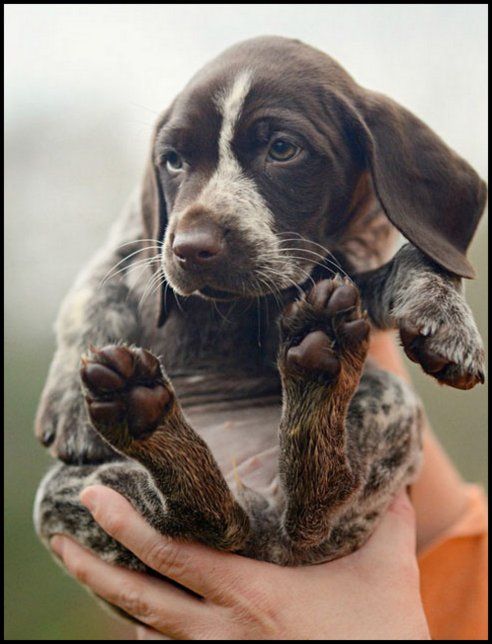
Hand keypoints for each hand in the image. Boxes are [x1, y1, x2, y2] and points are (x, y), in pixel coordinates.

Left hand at [51, 486, 429, 639]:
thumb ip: (386, 525)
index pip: (172, 553)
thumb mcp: (387, 576)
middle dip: (91, 567)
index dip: (126, 525)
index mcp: (250, 594)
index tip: (92, 499)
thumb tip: (395, 488)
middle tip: (57, 539)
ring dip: (117, 602)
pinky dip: (152, 636)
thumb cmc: (379, 642)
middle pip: (138, 599)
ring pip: (149, 633)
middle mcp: (223, 631)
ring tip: (93, 571)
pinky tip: (144, 625)